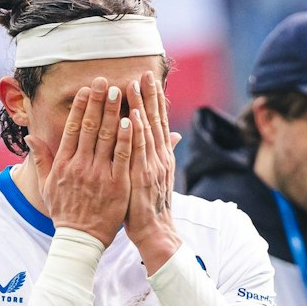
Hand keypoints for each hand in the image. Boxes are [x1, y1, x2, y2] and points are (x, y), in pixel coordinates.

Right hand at [26, 77, 131, 246]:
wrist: (79, 239)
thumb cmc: (64, 212)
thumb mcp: (46, 186)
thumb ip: (41, 159)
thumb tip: (30, 137)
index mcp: (64, 164)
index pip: (73, 128)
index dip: (81, 107)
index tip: (87, 89)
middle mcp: (80, 165)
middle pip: (91, 127)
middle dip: (98, 101)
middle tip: (105, 81)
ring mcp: (99, 174)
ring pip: (107, 137)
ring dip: (113, 112)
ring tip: (120, 92)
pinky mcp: (117, 184)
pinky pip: (122, 155)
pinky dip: (126, 136)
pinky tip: (131, 120)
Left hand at [126, 70, 180, 269]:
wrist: (155, 232)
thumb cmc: (149, 207)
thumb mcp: (156, 177)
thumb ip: (160, 154)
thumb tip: (173, 135)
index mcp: (160, 156)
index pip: (156, 122)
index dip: (153, 100)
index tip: (147, 79)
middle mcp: (158, 157)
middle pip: (154, 120)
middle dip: (149, 95)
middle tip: (144, 72)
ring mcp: (151, 166)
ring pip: (146, 130)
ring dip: (142, 106)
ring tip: (136, 84)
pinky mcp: (142, 176)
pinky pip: (138, 150)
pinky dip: (137, 132)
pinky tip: (133, 115)